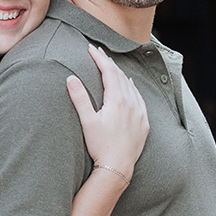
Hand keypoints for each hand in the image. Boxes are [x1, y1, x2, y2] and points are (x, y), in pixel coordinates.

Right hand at [66, 44, 148, 179]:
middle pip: (120, 76)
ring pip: (131, 86)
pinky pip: (140, 98)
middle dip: (109, 63)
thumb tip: (71, 78)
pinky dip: (133, 88)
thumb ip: (80, 98)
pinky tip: (130, 86)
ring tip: (112, 67)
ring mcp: (140, 113)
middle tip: (99, 53)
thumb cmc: (100, 146)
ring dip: (121, 74)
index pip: (108, 71)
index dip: (100, 58)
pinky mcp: (144, 123)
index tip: (91, 48)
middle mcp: (131, 103)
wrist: (118, 167)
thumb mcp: (87, 121)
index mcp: (117, 100)